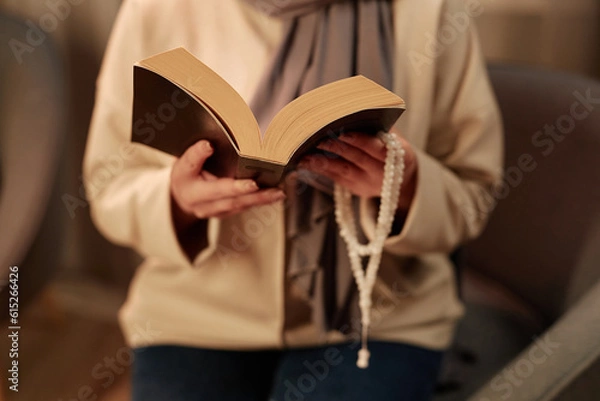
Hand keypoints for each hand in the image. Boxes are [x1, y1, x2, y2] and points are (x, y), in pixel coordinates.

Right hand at [171, 140, 285, 230]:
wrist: (181, 196)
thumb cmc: (184, 174)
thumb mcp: (182, 163)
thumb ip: (194, 155)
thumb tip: (208, 144)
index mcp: (193, 193)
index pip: (215, 189)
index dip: (234, 187)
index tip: (253, 184)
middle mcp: (205, 207)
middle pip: (234, 201)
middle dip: (256, 196)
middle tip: (276, 191)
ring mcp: (217, 213)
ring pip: (242, 206)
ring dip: (263, 200)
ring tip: (281, 192)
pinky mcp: (227, 213)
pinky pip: (245, 207)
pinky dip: (261, 200)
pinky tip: (275, 194)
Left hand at [298, 132, 417, 210]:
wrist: (399, 176)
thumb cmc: (390, 146)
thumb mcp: (392, 136)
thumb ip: (376, 127)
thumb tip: (348, 111)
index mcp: (398, 156)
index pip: (377, 148)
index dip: (360, 140)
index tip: (342, 131)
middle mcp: (382, 173)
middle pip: (356, 159)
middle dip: (336, 148)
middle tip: (317, 138)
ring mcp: (368, 183)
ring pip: (343, 171)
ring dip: (323, 161)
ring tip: (305, 154)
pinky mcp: (355, 189)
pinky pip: (336, 178)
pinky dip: (320, 169)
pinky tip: (306, 161)